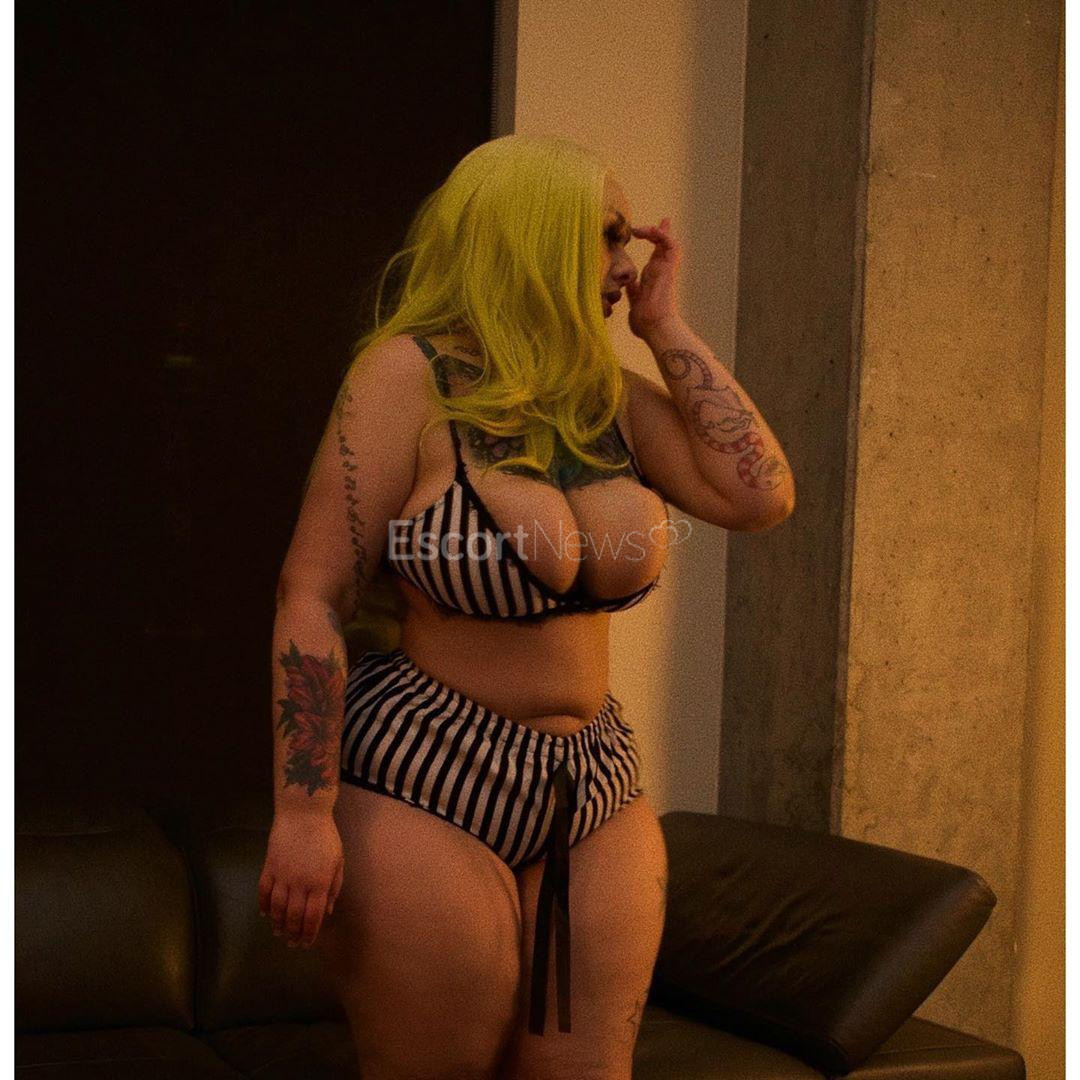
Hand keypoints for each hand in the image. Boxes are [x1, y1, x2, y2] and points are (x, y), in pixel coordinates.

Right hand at [258, 808, 343, 948]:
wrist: (303, 813)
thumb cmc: (326, 835)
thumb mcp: (338, 860)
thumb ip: (334, 887)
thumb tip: (327, 911)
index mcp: (320, 883)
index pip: (314, 916)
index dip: (309, 933)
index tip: (306, 943)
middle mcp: (300, 883)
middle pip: (294, 916)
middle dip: (293, 933)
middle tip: (291, 943)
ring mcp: (282, 876)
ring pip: (277, 908)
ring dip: (277, 923)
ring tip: (278, 932)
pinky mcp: (269, 867)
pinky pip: (263, 891)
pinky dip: (263, 905)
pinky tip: (265, 913)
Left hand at [626, 217, 683, 339]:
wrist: (654, 327)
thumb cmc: (646, 322)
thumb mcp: (635, 303)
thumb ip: (633, 292)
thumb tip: (628, 284)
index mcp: (652, 278)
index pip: (655, 255)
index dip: (653, 242)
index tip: (645, 231)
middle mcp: (661, 272)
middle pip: (664, 246)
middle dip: (661, 231)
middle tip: (659, 221)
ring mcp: (666, 270)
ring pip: (669, 243)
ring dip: (658, 232)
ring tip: (641, 229)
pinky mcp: (669, 269)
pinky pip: (672, 247)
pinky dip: (664, 236)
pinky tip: (652, 230)